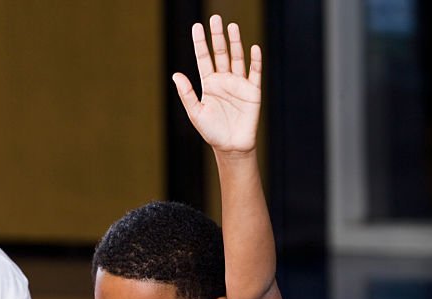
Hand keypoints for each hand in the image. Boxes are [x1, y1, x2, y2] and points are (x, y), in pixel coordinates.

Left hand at [172, 15, 261, 154]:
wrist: (231, 147)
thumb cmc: (212, 132)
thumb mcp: (195, 113)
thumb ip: (187, 94)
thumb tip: (175, 74)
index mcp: (209, 83)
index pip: (204, 58)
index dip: (200, 43)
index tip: (197, 26)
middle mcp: (224, 80)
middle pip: (220, 53)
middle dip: (217, 36)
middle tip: (215, 18)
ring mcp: (239, 84)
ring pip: (237, 58)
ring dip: (235, 43)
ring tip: (232, 27)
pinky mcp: (253, 92)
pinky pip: (255, 73)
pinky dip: (255, 61)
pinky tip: (253, 48)